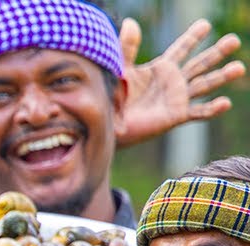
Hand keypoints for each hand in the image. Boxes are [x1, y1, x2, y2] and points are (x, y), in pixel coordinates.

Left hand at [117, 17, 245, 146]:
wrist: (109, 123)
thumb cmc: (112, 96)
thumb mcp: (121, 68)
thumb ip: (127, 47)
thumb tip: (130, 22)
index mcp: (161, 68)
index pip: (181, 48)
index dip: (193, 37)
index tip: (205, 24)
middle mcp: (173, 82)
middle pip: (200, 63)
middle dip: (217, 52)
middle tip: (234, 40)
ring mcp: (177, 99)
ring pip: (205, 85)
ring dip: (222, 76)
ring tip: (239, 68)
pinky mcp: (176, 116)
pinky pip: (198, 112)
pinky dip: (212, 109)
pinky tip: (225, 102)